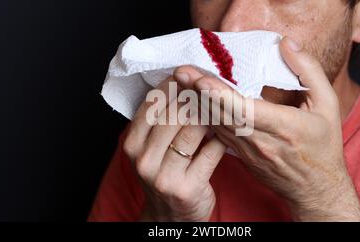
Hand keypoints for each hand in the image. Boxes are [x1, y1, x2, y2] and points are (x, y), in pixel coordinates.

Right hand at [123, 79, 225, 221]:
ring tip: (221, 106)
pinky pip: (211, 152)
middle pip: (174, 114)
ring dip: (211, 115)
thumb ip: (160, 121)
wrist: (170, 216)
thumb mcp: (151, 149)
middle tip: (212, 86)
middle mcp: (144, 159)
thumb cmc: (164, 174)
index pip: (152, 103)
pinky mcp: (187, 187)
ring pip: (193, 130)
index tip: (191, 74)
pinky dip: (221, 139)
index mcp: (132, 144)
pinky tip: (226, 133)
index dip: (173, 85)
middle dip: (196, 96)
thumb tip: (183, 81)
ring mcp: (164, 175)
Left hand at [173, 37, 359, 221]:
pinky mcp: (240, 155)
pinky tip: (192, 103)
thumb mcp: (328, 105)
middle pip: (223, 115)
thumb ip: (308, 72)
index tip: (201, 81)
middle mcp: (260, 141)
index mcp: (283, 126)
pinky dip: (205, 117)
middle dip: (199, 93)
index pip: (245, 110)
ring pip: (217, 125)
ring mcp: (247, 151)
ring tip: (180, 83)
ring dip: (198, 104)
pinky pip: (218, 134)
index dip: (221, 95)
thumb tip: (287, 45)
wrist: (316, 188)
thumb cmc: (323, 147)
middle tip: (181, 73)